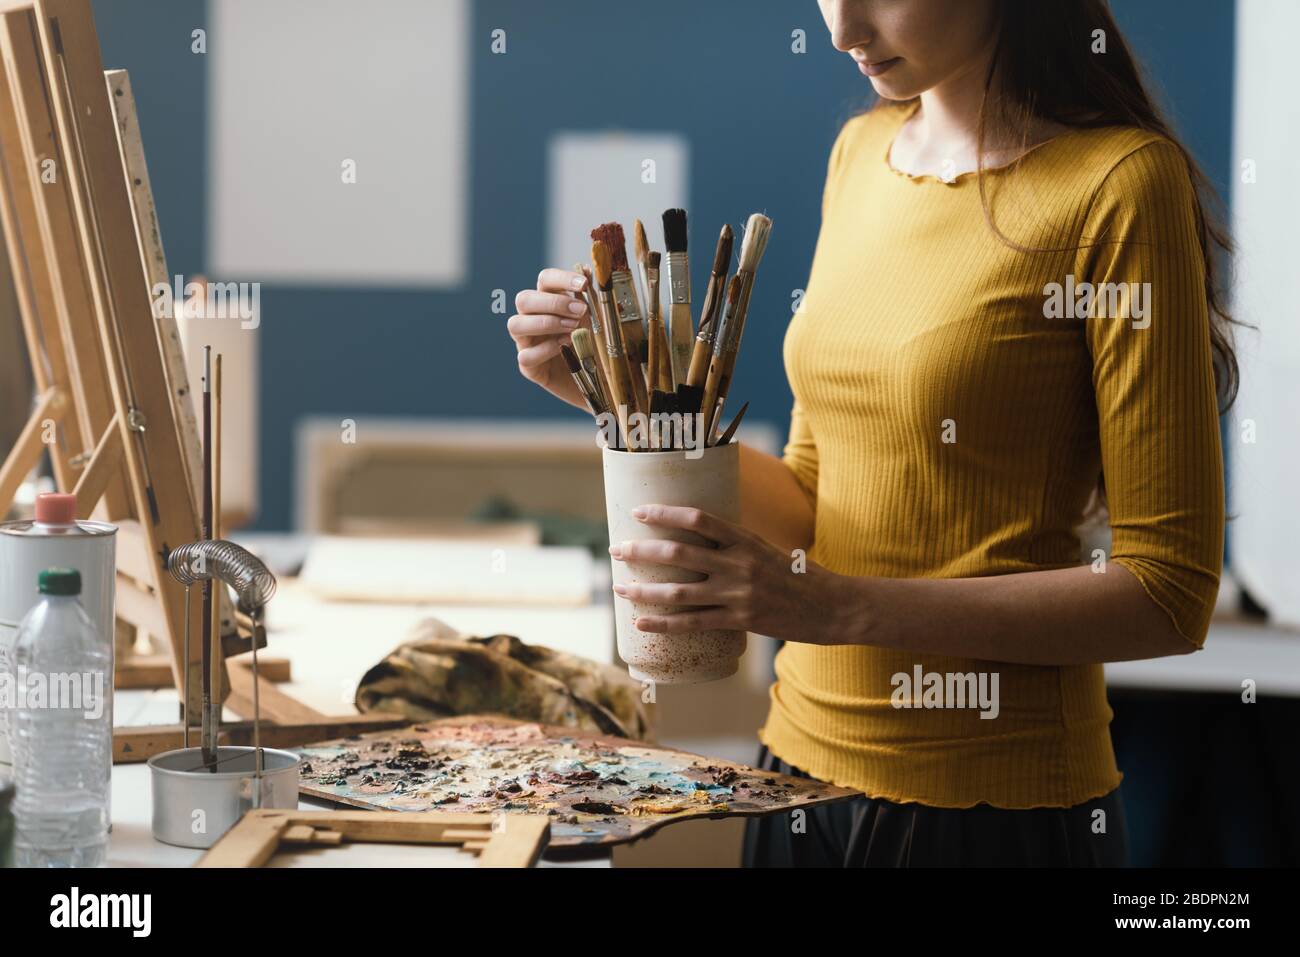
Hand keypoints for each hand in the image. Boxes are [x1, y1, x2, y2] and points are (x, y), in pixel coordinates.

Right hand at [509, 267, 593, 410]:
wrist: (601, 381)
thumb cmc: (596, 344)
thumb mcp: (597, 318)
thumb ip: (590, 295)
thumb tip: (586, 268)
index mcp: (548, 302)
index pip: (544, 280)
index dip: (561, 278)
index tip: (583, 285)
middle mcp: (532, 319)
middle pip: (523, 299)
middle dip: (553, 302)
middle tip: (581, 310)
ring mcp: (527, 343)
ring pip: (515, 324)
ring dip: (546, 323)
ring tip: (573, 328)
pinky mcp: (529, 368)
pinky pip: (526, 355)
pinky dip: (545, 350)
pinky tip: (565, 348)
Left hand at [607, 504, 850, 644]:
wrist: (832, 606)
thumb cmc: (799, 576)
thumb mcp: (768, 548)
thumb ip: (735, 545)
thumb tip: (698, 539)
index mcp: (745, 539)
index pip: (697, 519)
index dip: (664, 514)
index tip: (638, 511)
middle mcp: (739, 563)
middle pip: (678, 553)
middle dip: (641, 551)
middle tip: (615, 549)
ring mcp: (738, 594)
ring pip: (679, 592)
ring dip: (643, 591)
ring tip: (618, 589)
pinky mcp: (740, 621)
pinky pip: (693, 623)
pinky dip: (663, 624)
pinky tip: (641, 622)